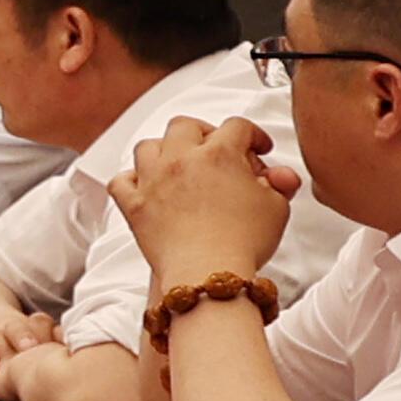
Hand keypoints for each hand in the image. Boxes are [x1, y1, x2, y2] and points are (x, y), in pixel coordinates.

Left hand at [113, 115, 297, 280]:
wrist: (207, 275)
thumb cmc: (244, 243)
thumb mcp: (276, 209)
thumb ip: (279, 185)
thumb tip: (280, 176)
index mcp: (219, 153)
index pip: (237, 127)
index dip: (252, 135)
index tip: (258, 149)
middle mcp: (182, 159)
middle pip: (185, 126)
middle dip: (204, 132)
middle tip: (216, 149)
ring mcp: (153, 180)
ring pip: (148, 146)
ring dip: (163, 150)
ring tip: (178, 164)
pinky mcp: (134, 206)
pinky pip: (121, 182)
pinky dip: (130, 180)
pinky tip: (144, 186)